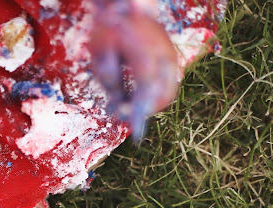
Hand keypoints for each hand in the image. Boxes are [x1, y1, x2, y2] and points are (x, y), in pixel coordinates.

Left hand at [90, 0, 178, 140]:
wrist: (127, 5)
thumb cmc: (111, 28)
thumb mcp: (101, 53)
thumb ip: (110, 81)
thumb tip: (118, 106)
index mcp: (145, 56)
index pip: (147, 94)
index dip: (139, 115)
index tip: (130, 130)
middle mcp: (163, 58)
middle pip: (163, 98)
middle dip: (145, 112)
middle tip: (125, 115)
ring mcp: (171, 57)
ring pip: (169, 93)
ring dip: (152, 105)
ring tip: (130, 106)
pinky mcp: (171, 58)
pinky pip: (169, 85)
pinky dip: (156, 95)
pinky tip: (138, 96)